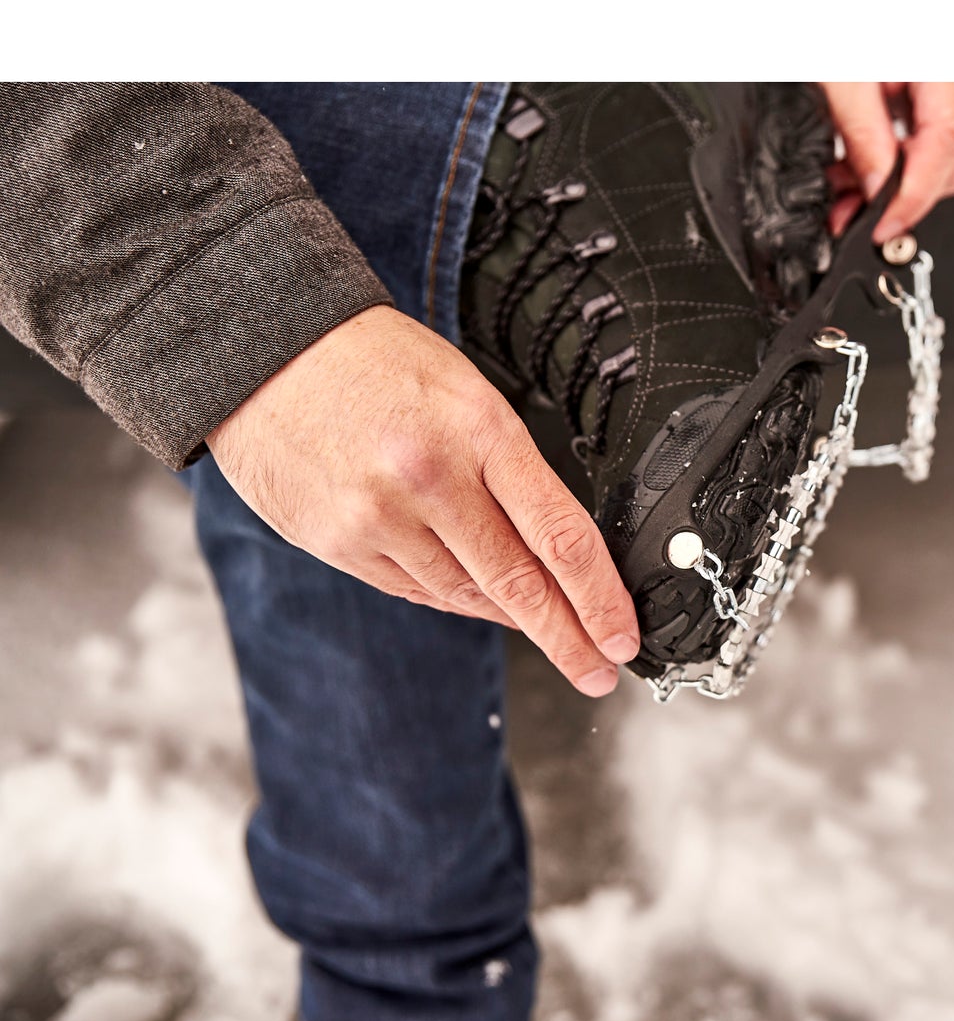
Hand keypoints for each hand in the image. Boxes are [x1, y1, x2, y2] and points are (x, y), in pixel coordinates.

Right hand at [205, 305, 640, 696]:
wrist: (265, 346)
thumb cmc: (375, 361)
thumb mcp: (466, 393)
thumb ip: (509, 472)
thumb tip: (550, 552)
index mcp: (479, 430)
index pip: (560, 535)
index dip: (599, 598)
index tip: (621, 636)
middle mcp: (430, 479)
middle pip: (519, 584)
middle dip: (567, 638)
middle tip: (598, 673)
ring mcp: (379, 517)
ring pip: (466, 594)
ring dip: (508, 615)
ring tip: (541, 624)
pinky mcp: (339, 543)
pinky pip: (415, 590)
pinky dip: (452, 599)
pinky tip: (475, 600)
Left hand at [818, 82, 953, 242]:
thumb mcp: (846, 72)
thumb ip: (862, 129)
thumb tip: (875, 187)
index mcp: (953, 68)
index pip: (946, 147)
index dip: (911, 199)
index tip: (881, 229)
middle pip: (953, 164)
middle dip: (901, 198)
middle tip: (851, 213)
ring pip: (944, 156)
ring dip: (895, 181)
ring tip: (847, 186)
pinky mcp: (947, 86)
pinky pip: (934, 134)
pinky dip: (899, 156)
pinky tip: (864, 161)